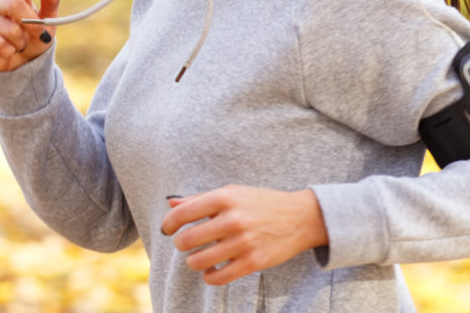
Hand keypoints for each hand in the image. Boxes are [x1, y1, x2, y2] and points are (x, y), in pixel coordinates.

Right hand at [0, 0, 62, 71]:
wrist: (23, 66)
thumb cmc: (35, 39)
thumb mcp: (49, 21)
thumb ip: (51, 0)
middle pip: (11, 2)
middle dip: (31, 22)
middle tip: (40, 35)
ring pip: (6, 27)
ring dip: (20, 40)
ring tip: (21, 45)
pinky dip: (9, 50)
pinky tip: (9, 52)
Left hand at [160, 185, 328, 285]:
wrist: (301, 217)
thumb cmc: (263, 203)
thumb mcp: (234, 192)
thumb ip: (201, 198)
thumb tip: (172, 204)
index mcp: (226, 198)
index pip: (183, 214)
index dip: (168, 224)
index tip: (168, 230)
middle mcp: (233, 219)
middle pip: (187, 240)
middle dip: (181, 244)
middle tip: (187, 244)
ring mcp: (243, 242)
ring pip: (198, 261)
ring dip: (193, 261)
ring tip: (199, 257)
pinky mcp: (252, 262)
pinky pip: (217, 277)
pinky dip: (209, 276)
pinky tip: (212, 269)